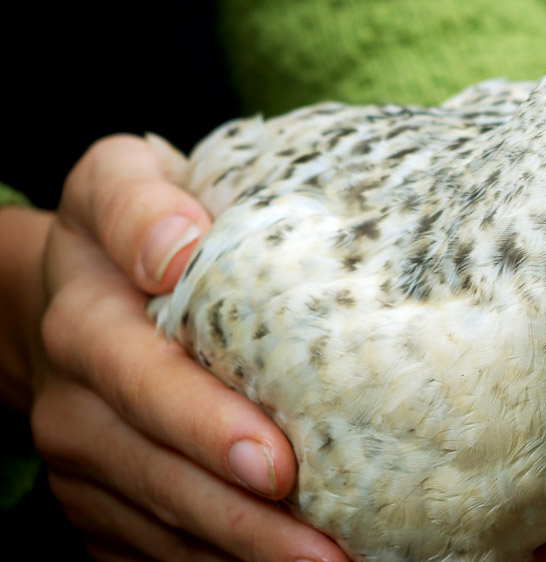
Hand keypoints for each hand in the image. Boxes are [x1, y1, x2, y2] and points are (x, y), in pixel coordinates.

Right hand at [23, 135, 347, 561]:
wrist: (60, 292)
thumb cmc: (123, 230)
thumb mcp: (118, 180)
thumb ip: (140, 203)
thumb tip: (182, 245)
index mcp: (86, 318)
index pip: (145, 377)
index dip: (205, 424)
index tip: (275, 466)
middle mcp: (75, 401)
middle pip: (159, 471)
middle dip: (243, 519)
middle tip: (325, 552)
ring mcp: (81, 461)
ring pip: (162, 523)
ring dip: (242, 554)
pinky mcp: (95, 500)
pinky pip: (152, 549)